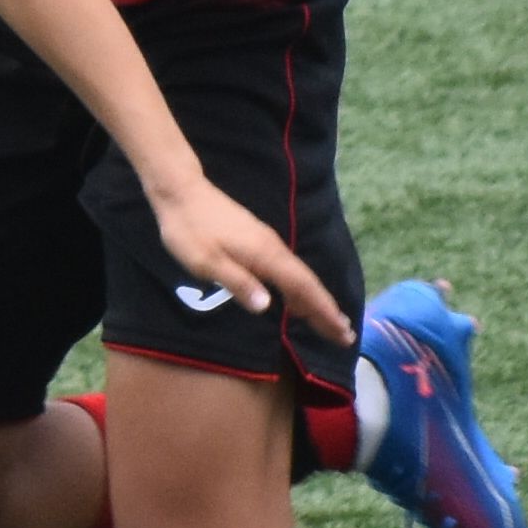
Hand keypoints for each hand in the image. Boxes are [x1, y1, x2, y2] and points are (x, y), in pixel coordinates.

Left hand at [145, 176, 349, 343]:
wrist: (181, 192)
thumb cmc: (189, 229)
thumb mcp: (205, 261)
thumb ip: (237, 282)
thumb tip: (267, 306)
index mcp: (264, 255)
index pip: (302, 287)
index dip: (323, 311)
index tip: (343, 332)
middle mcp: (273, 248)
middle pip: (307, 283)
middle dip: (327, 310)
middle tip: (346, 336)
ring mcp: (267, 242)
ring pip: (299, 276)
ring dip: (316, 300)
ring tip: (331, 322)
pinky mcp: (258, 241)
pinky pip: (287, 269)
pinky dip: (299, 288)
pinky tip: (297, 300)